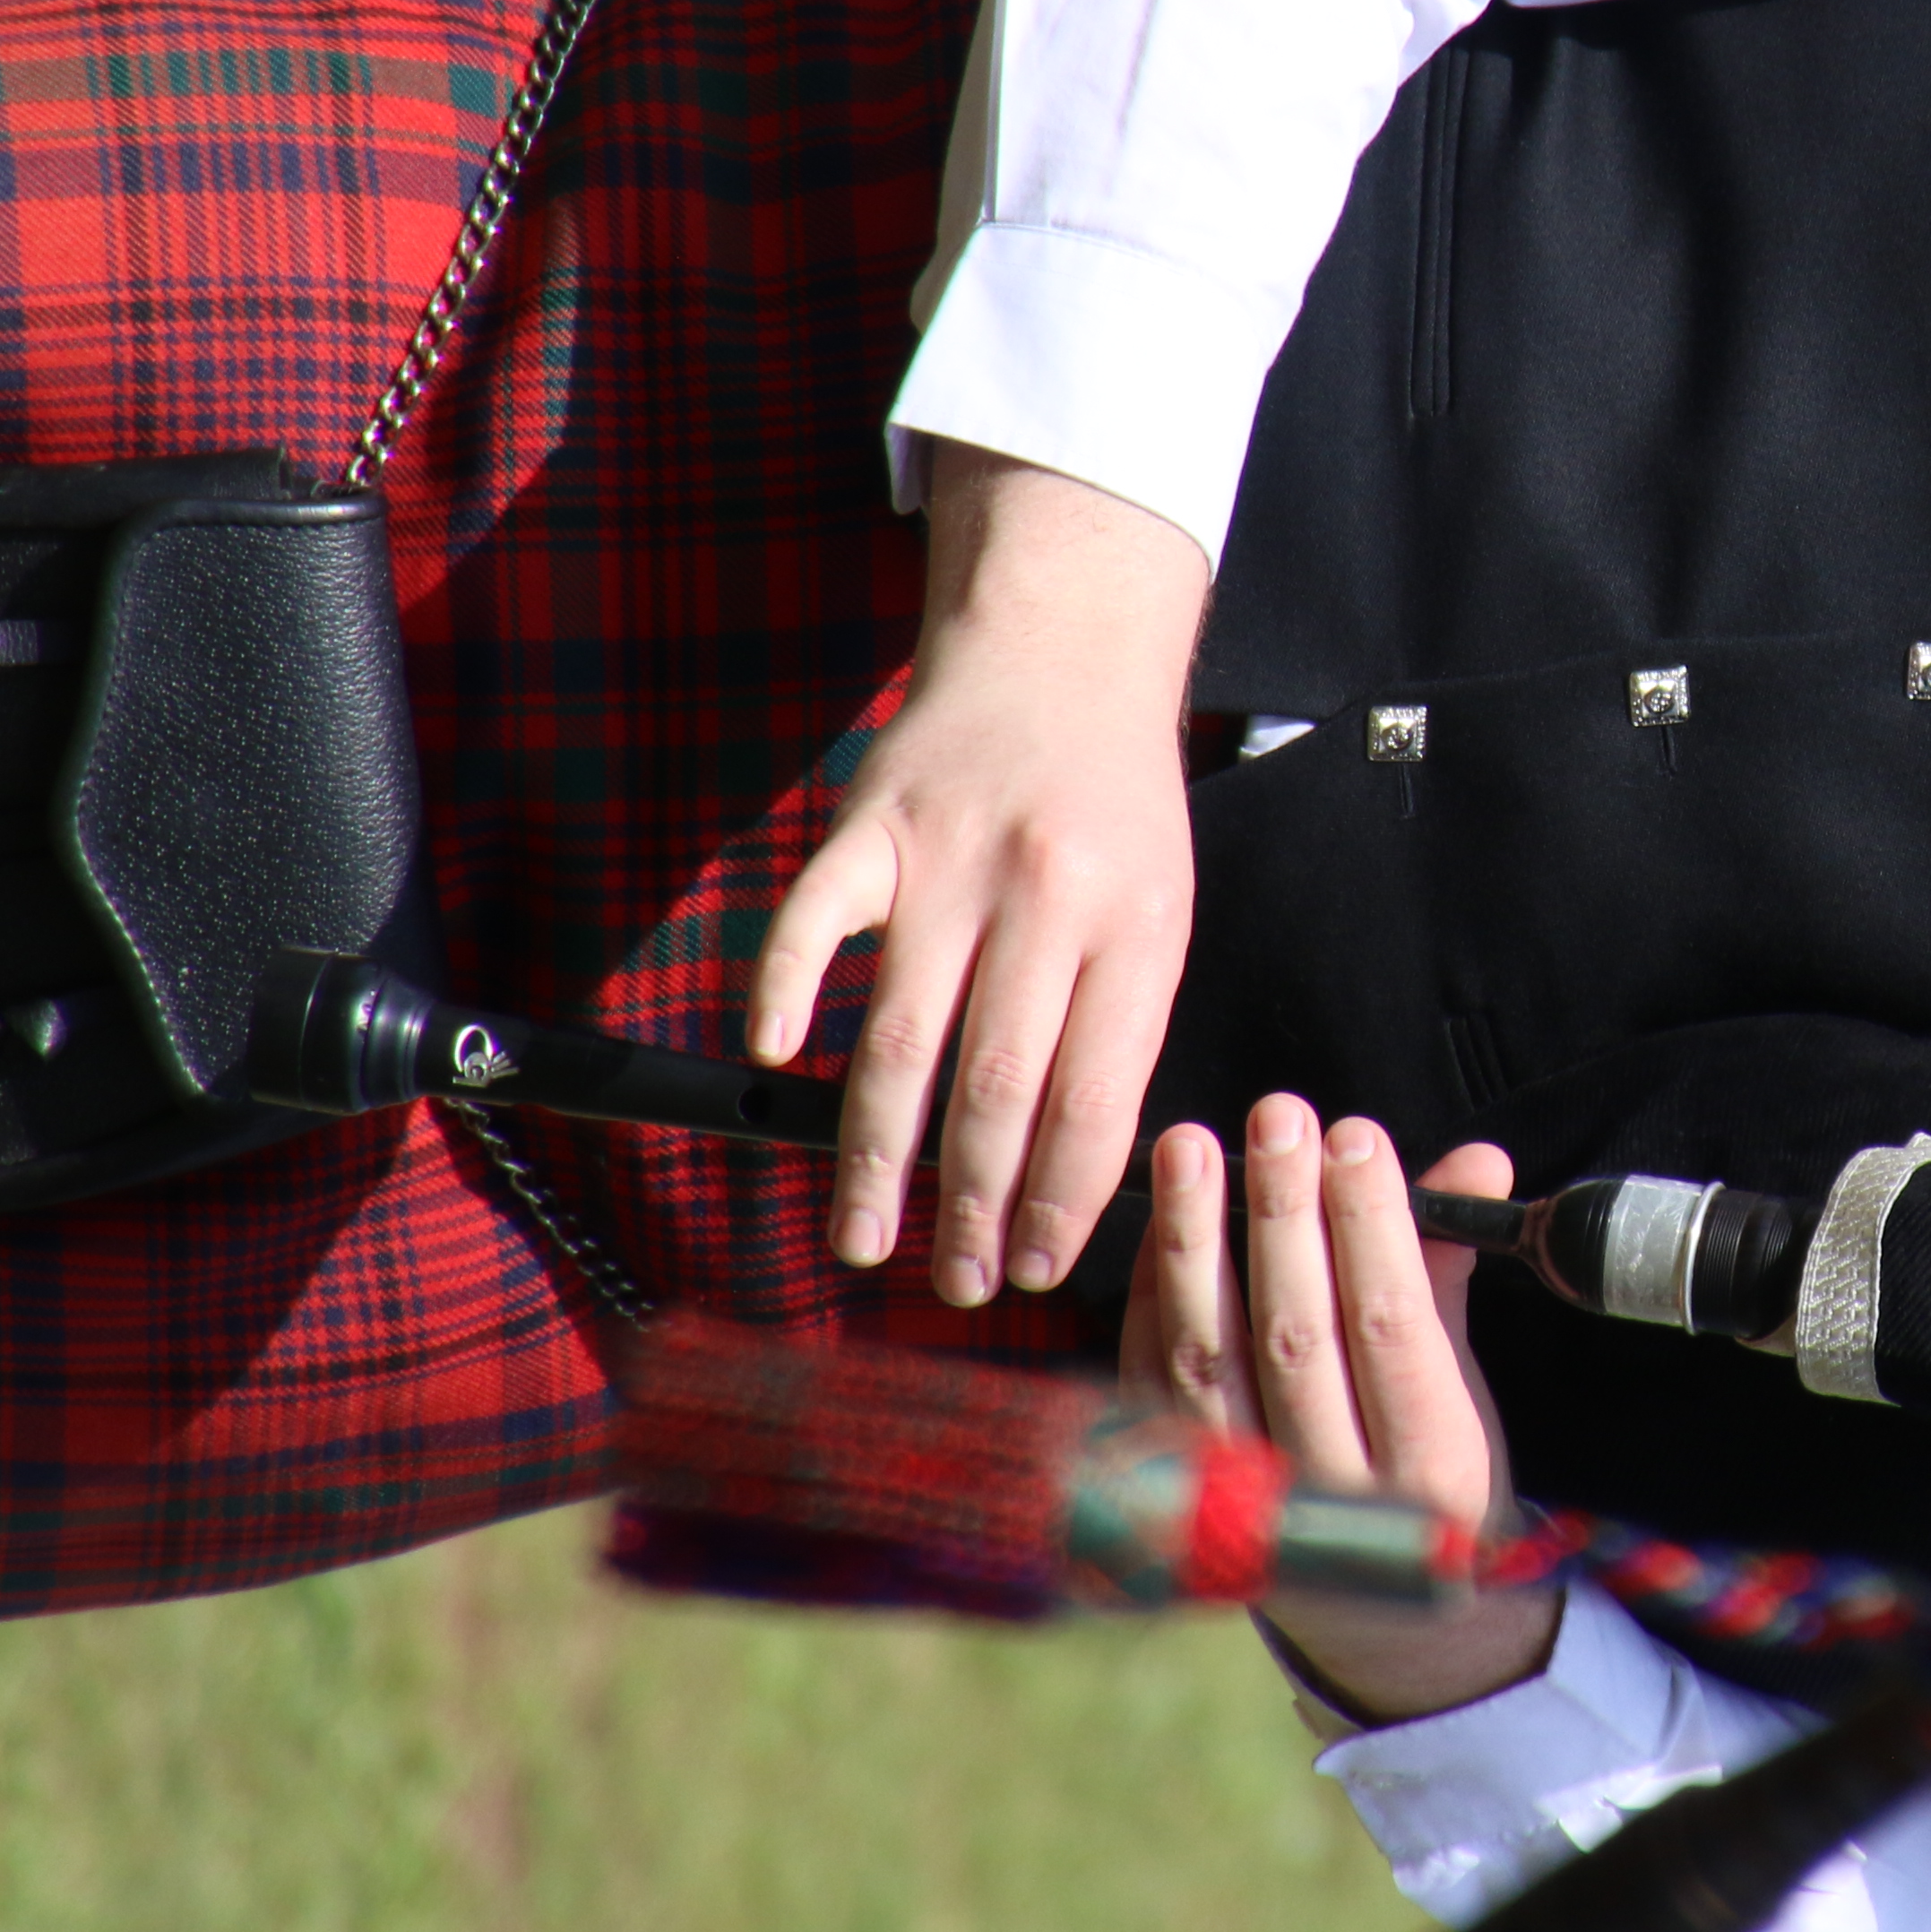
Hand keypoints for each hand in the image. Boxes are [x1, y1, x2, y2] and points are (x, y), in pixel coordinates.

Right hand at [748, 444, 1209, 1305]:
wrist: (1063, 649)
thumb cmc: (1116, 804)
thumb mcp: (1162, 908)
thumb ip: (1120, 1025)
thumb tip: (1074, 1177)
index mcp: (1136, 926)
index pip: (1098, 1094)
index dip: (1064, 1197)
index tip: (1040, 1269)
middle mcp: (1046, 896)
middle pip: (999, 1081)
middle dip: (974, 1203)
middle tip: (957, 1282)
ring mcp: (951, 860)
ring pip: (903, 1032)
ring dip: (877, 1151)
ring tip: (863, 1236)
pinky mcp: (871, 826)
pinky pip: (811, 921)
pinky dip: (781, 991)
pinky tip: (769, 1063)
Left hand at [1129, 1096, 1560, 1720]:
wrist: (1378, 1621)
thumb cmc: (1431, 1469)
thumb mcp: (1464, 1388)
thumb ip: (1448, 1274)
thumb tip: (1475, 1160)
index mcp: (1435, 1470)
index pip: (1392, 1328)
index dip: (1369, 1228)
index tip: (1354, 1136)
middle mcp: (1338, 1499)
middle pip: (1295, 1336)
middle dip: (1283, 1216)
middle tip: (1277, 1117)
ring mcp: (1248, 1507)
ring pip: (1210, 1360)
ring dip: (1196, 1245)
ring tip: (1190, 1148)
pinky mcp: (1181, 1501)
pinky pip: (1154, 1390)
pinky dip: (1150, 1303)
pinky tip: (1159, 1227)